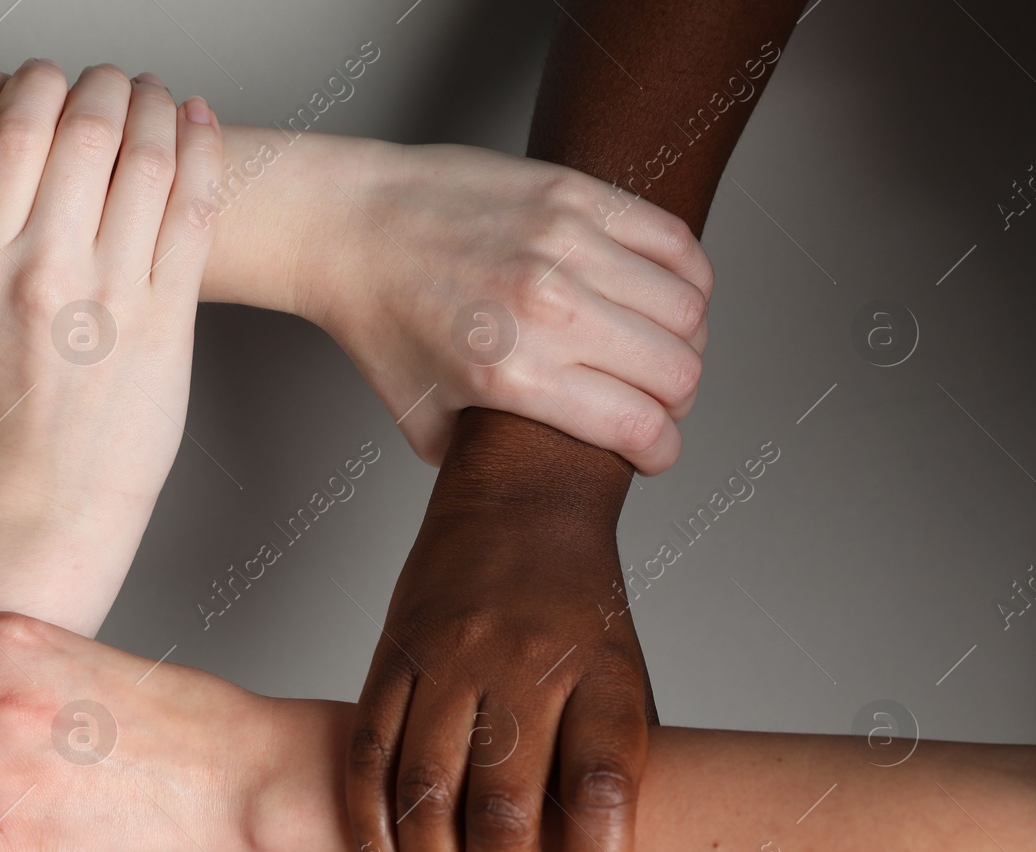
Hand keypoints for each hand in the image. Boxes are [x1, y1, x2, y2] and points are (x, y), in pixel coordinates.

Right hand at [0, 60, 221, 630]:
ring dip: (161, 111)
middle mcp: (45, 270)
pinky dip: (205, 154)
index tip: (58, 77)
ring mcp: (112, 295)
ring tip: (161, 99)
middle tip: (119, 82)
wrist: (53, 503)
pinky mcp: (168, 321)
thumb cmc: (18, 416)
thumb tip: (54, 162)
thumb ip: (12, 237)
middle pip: (90, 131)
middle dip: (110, 87)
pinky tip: (201, 127)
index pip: (18, 130)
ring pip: (151, 161)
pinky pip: (196, 211)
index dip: (46, 83)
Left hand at [293, 139, 712, 470]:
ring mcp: (565, 245)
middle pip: (677, 370)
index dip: (661, 452)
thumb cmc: (381, 323)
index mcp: (511, 375)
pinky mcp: (574, 195)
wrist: (348, 227)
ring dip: (685, 339)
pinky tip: (660, 294)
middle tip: (654, 401)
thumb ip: (486, 458)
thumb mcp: (424, 422)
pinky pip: (674, 242)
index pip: (639, 426)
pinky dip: (686, 277)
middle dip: (676, 400)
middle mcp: (546, 310)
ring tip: (656, 346)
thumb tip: (540, 473)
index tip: (653, 453)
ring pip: (688, 307)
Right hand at [347, 410, 653, 851]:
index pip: (601, 788)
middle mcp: (521, 664)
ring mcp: (449, 657)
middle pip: (507, 808)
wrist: (521, 493)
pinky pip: (368, 751)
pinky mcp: (393, 653)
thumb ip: (608, 758)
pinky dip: (370, 823)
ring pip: (428, 792)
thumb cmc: (580, 600)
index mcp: (597, 670)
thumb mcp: (623, 669)